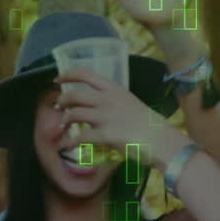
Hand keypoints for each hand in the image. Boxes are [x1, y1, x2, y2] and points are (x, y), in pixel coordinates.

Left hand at [53, 69, 183, 164]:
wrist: (162, 140)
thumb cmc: (149, 124)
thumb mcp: (130, 103)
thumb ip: (112, 102)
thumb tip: (95, 107)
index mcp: (115, 89)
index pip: (85, 74)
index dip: (68, 75)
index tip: (57, 79)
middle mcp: (108, 99)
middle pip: (75, 94)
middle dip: (62, 101)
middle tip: (58, 107)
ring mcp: (106, 116)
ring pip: (74, 114)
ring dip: (64, 121)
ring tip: (63, 127)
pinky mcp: (106, 135)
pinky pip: (80, 137)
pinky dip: (69, 142)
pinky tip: (67, 146)